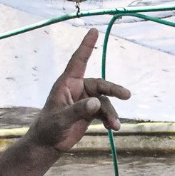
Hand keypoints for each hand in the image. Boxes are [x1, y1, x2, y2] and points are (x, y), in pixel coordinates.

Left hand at [28, 29, 131, 151]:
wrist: (48, 145)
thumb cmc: (49, 128)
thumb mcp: (61, 119)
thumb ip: (78, 110)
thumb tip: (96, 102)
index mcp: (67, 83)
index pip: (78, 61)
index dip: (86, 46)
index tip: (94, 30)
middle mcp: (77, 89)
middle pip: (100, 84)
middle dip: (113, 90)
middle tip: (126, 95)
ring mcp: (85, 101)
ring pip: (104, 101)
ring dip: (111, 113)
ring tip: (115, 126)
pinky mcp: (89, 112)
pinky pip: (104, 112)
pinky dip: (109, 119)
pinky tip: (112, 127)